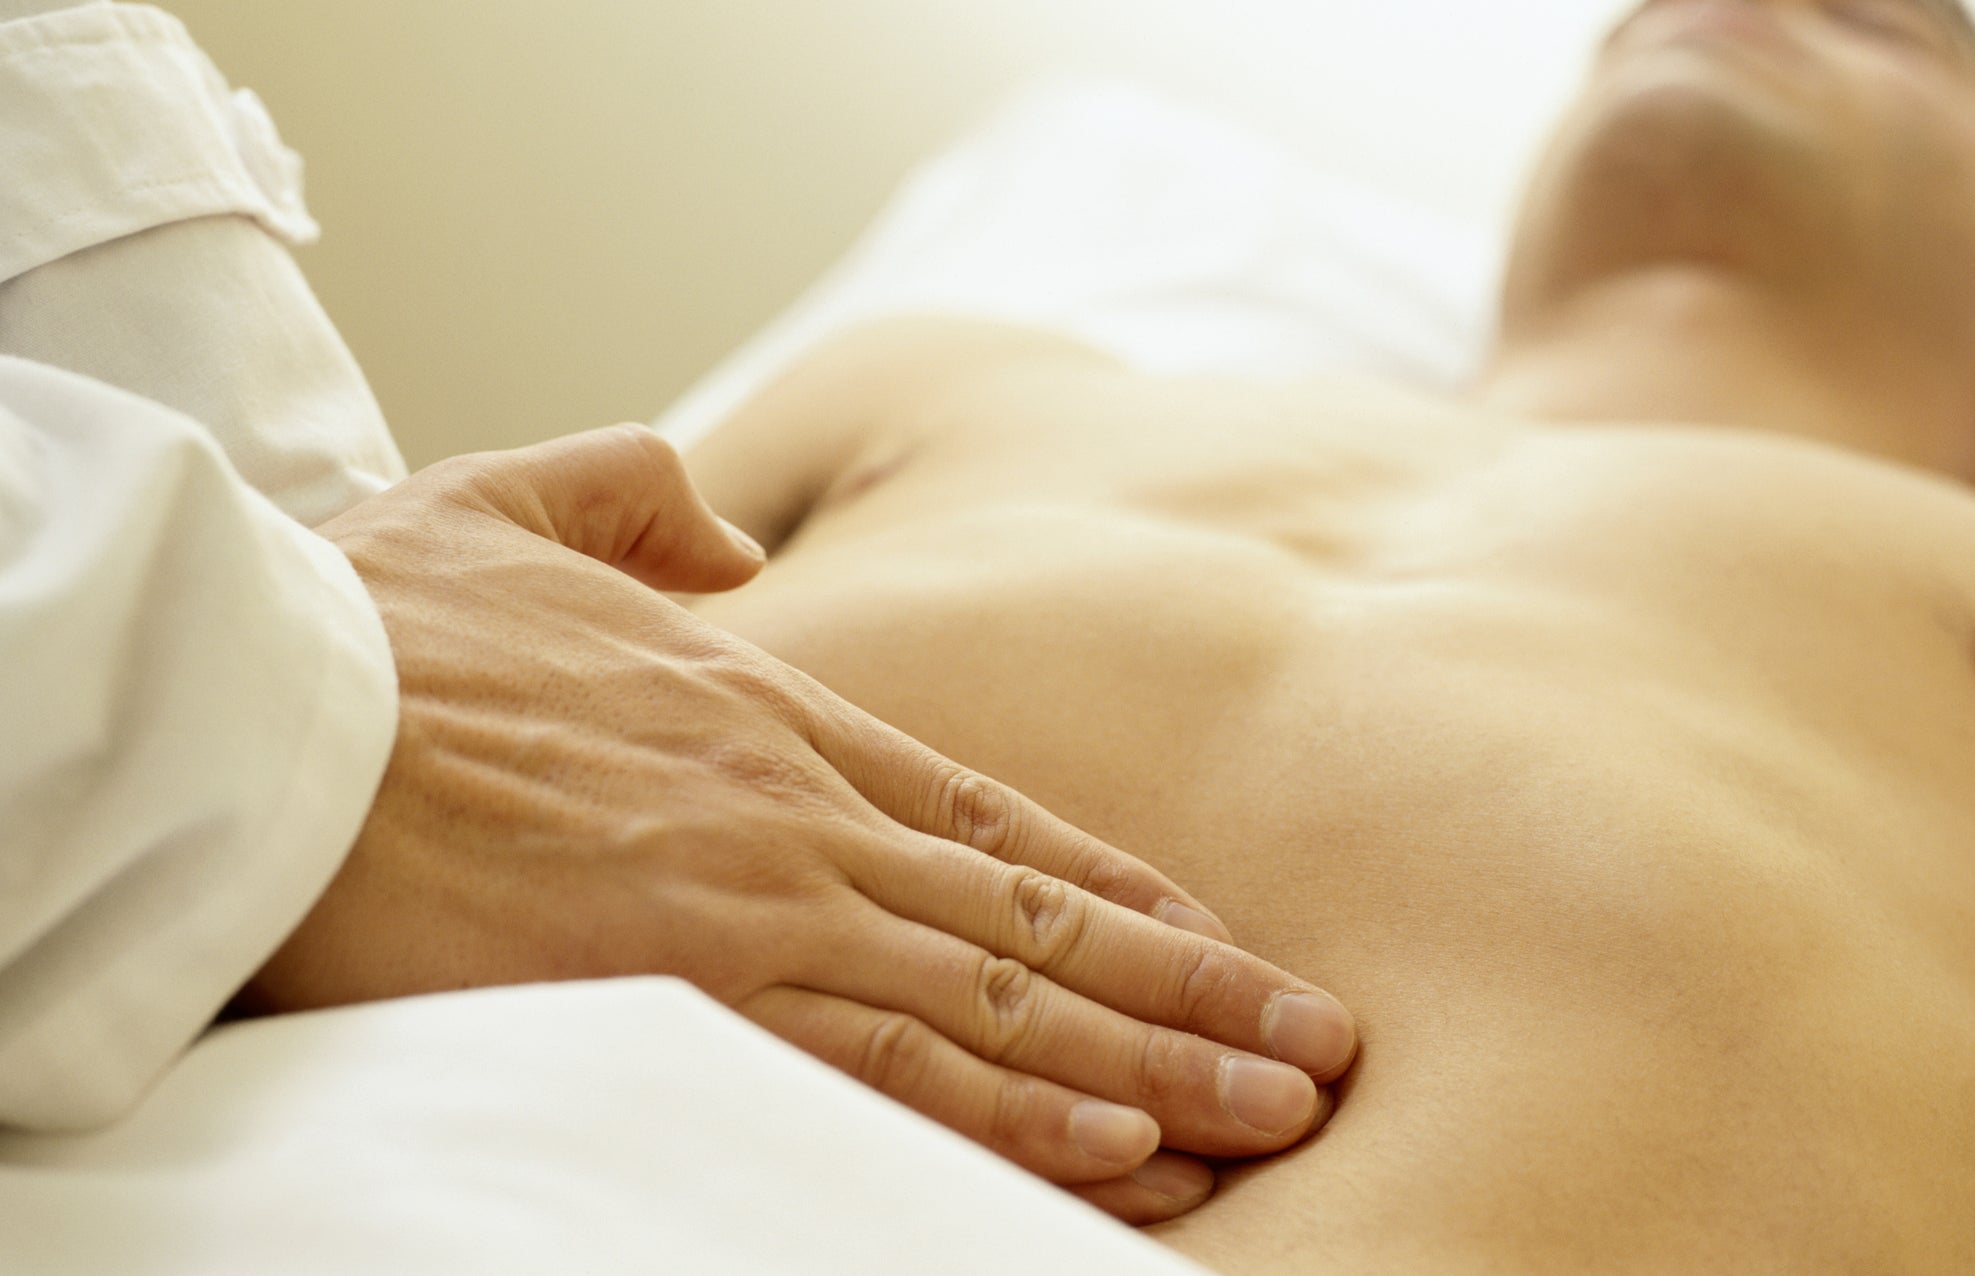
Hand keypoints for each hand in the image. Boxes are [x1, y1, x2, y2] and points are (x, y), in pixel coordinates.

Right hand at [245, 425, 1357, 1223]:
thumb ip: (641, 500)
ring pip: (999, 1001)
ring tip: (1269, 1113)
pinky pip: (888, 1068)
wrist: (269, 699)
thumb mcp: (515, 502)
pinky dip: (1014, 1112)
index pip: (993, 813)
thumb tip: (731, 543)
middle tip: (1315, 1044)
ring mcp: (756, 901)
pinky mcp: (691, 988)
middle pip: (1036, 916)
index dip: (1117, 885)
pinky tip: (1116, 1150)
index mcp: (767, 710)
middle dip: (1187, 990)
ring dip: (1147, 1064)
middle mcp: (796, 811)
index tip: (1213, 935)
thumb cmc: (377, 624)